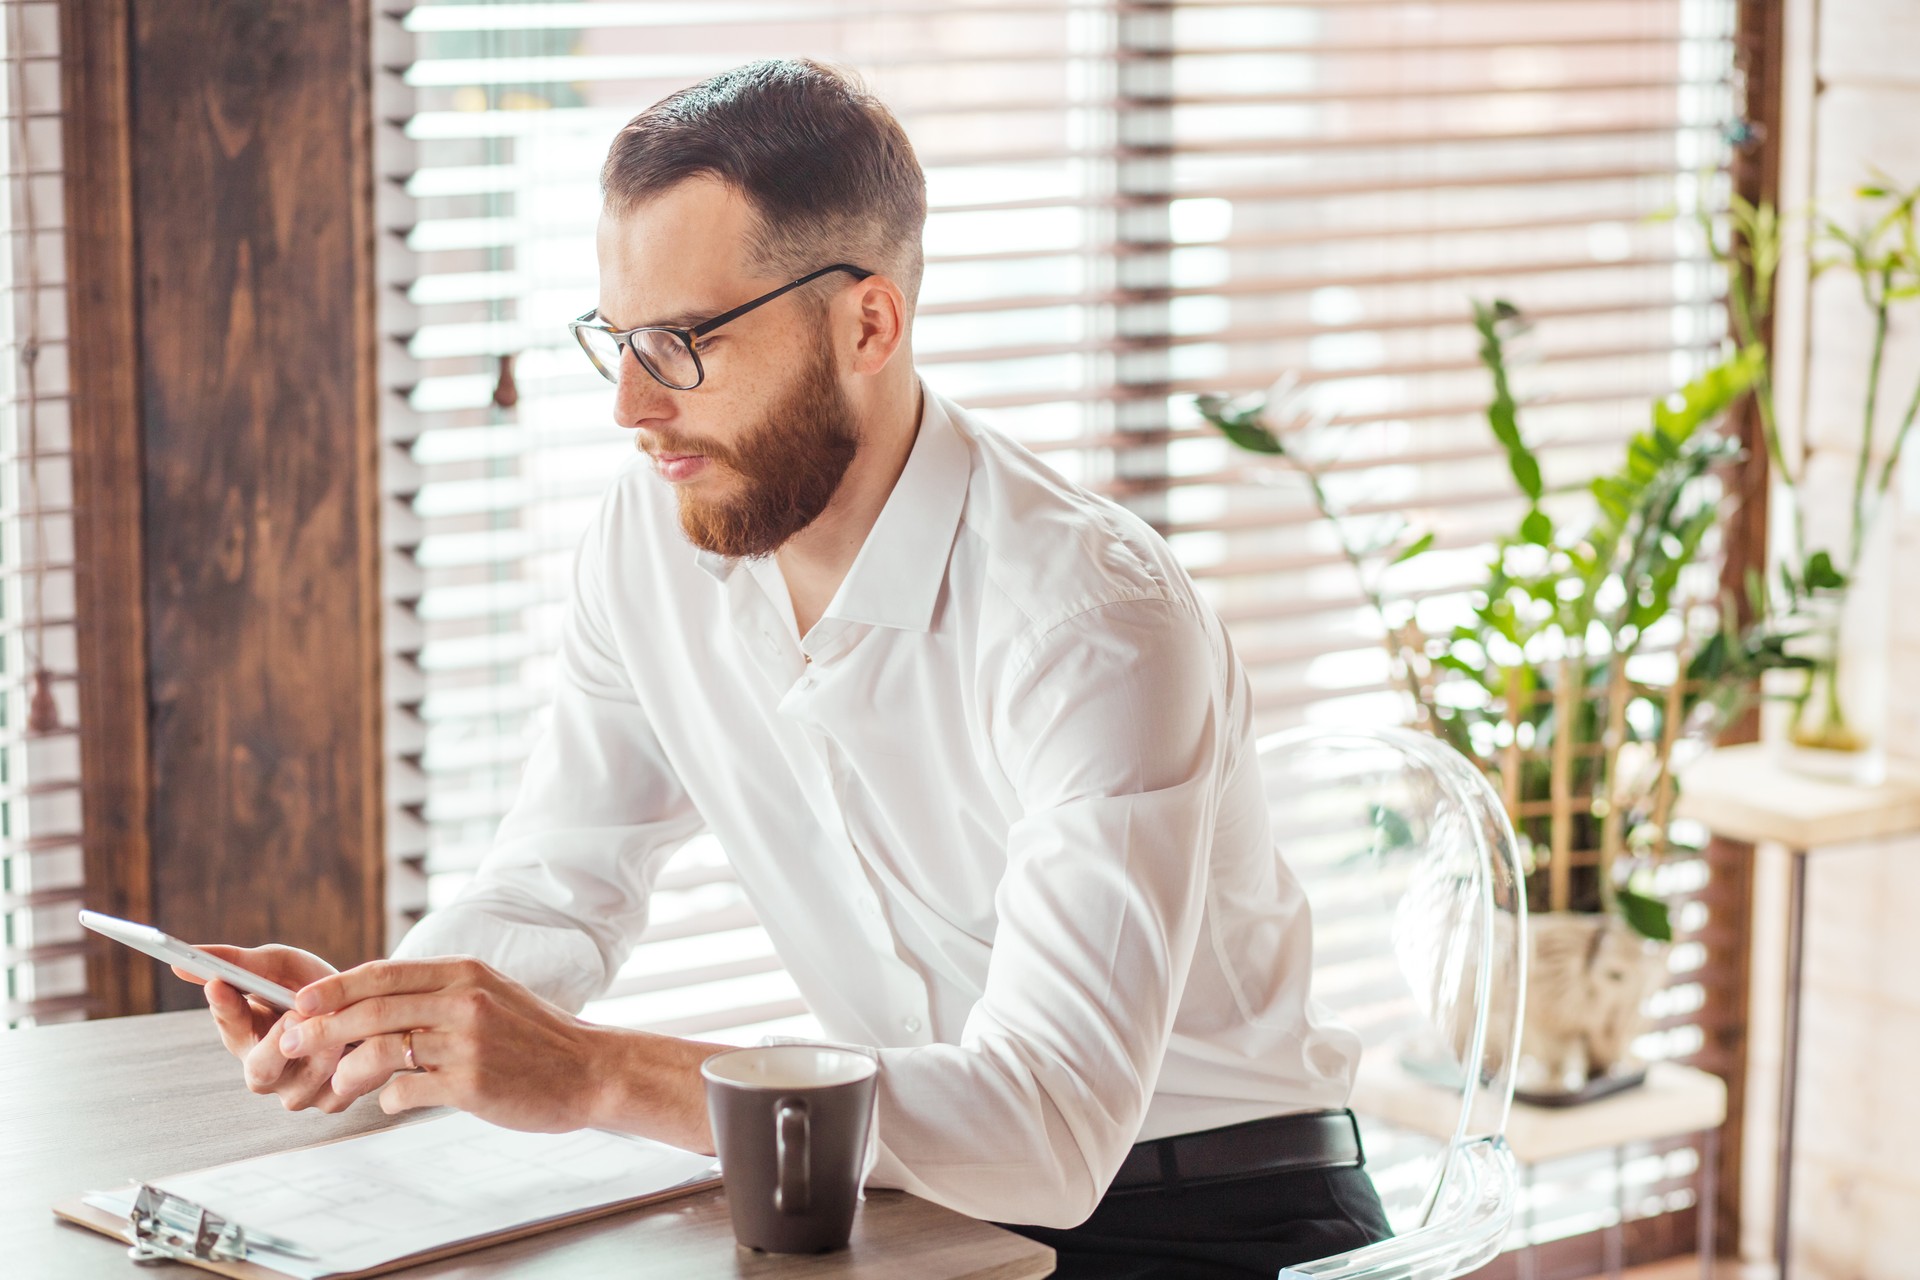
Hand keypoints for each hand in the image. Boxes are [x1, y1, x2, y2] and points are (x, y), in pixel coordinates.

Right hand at [171, 944, 347, 1112]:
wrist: (364, 1006)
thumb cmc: (312, 987)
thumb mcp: (278, 966)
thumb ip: (239, 964)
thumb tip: (182, 961)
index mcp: (245, 1037)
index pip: (228, 1023)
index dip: (224, 1006)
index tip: (219, 982)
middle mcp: (267, 1071)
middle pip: (260, 1070)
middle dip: (276, 1044)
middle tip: (294, 1014)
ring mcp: (299, 1090)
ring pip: (302, 1086)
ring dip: (322, 1054)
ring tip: (338, 1025)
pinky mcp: (333, 1100)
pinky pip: (342, 1092)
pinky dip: (355, 1069)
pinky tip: (368, 1045)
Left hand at [281, 957, 608, 1132]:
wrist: (590, 1070)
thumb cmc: (534, 1036)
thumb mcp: (489, 995)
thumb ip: (437, 994)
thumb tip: (370, 1005)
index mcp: (464, 973)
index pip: (383, 972)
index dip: (335, 988)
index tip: (300, 1002)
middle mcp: (463, 1001)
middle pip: (371, 1010)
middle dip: (321, 1029)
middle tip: (289, 1046)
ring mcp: (467, 1043)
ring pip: (380, 1052)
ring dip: (347, 1072)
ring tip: (339, 1088)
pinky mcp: (471, 1084)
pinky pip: (406, 1092)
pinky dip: (390, 1100)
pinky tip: (397, 1101)